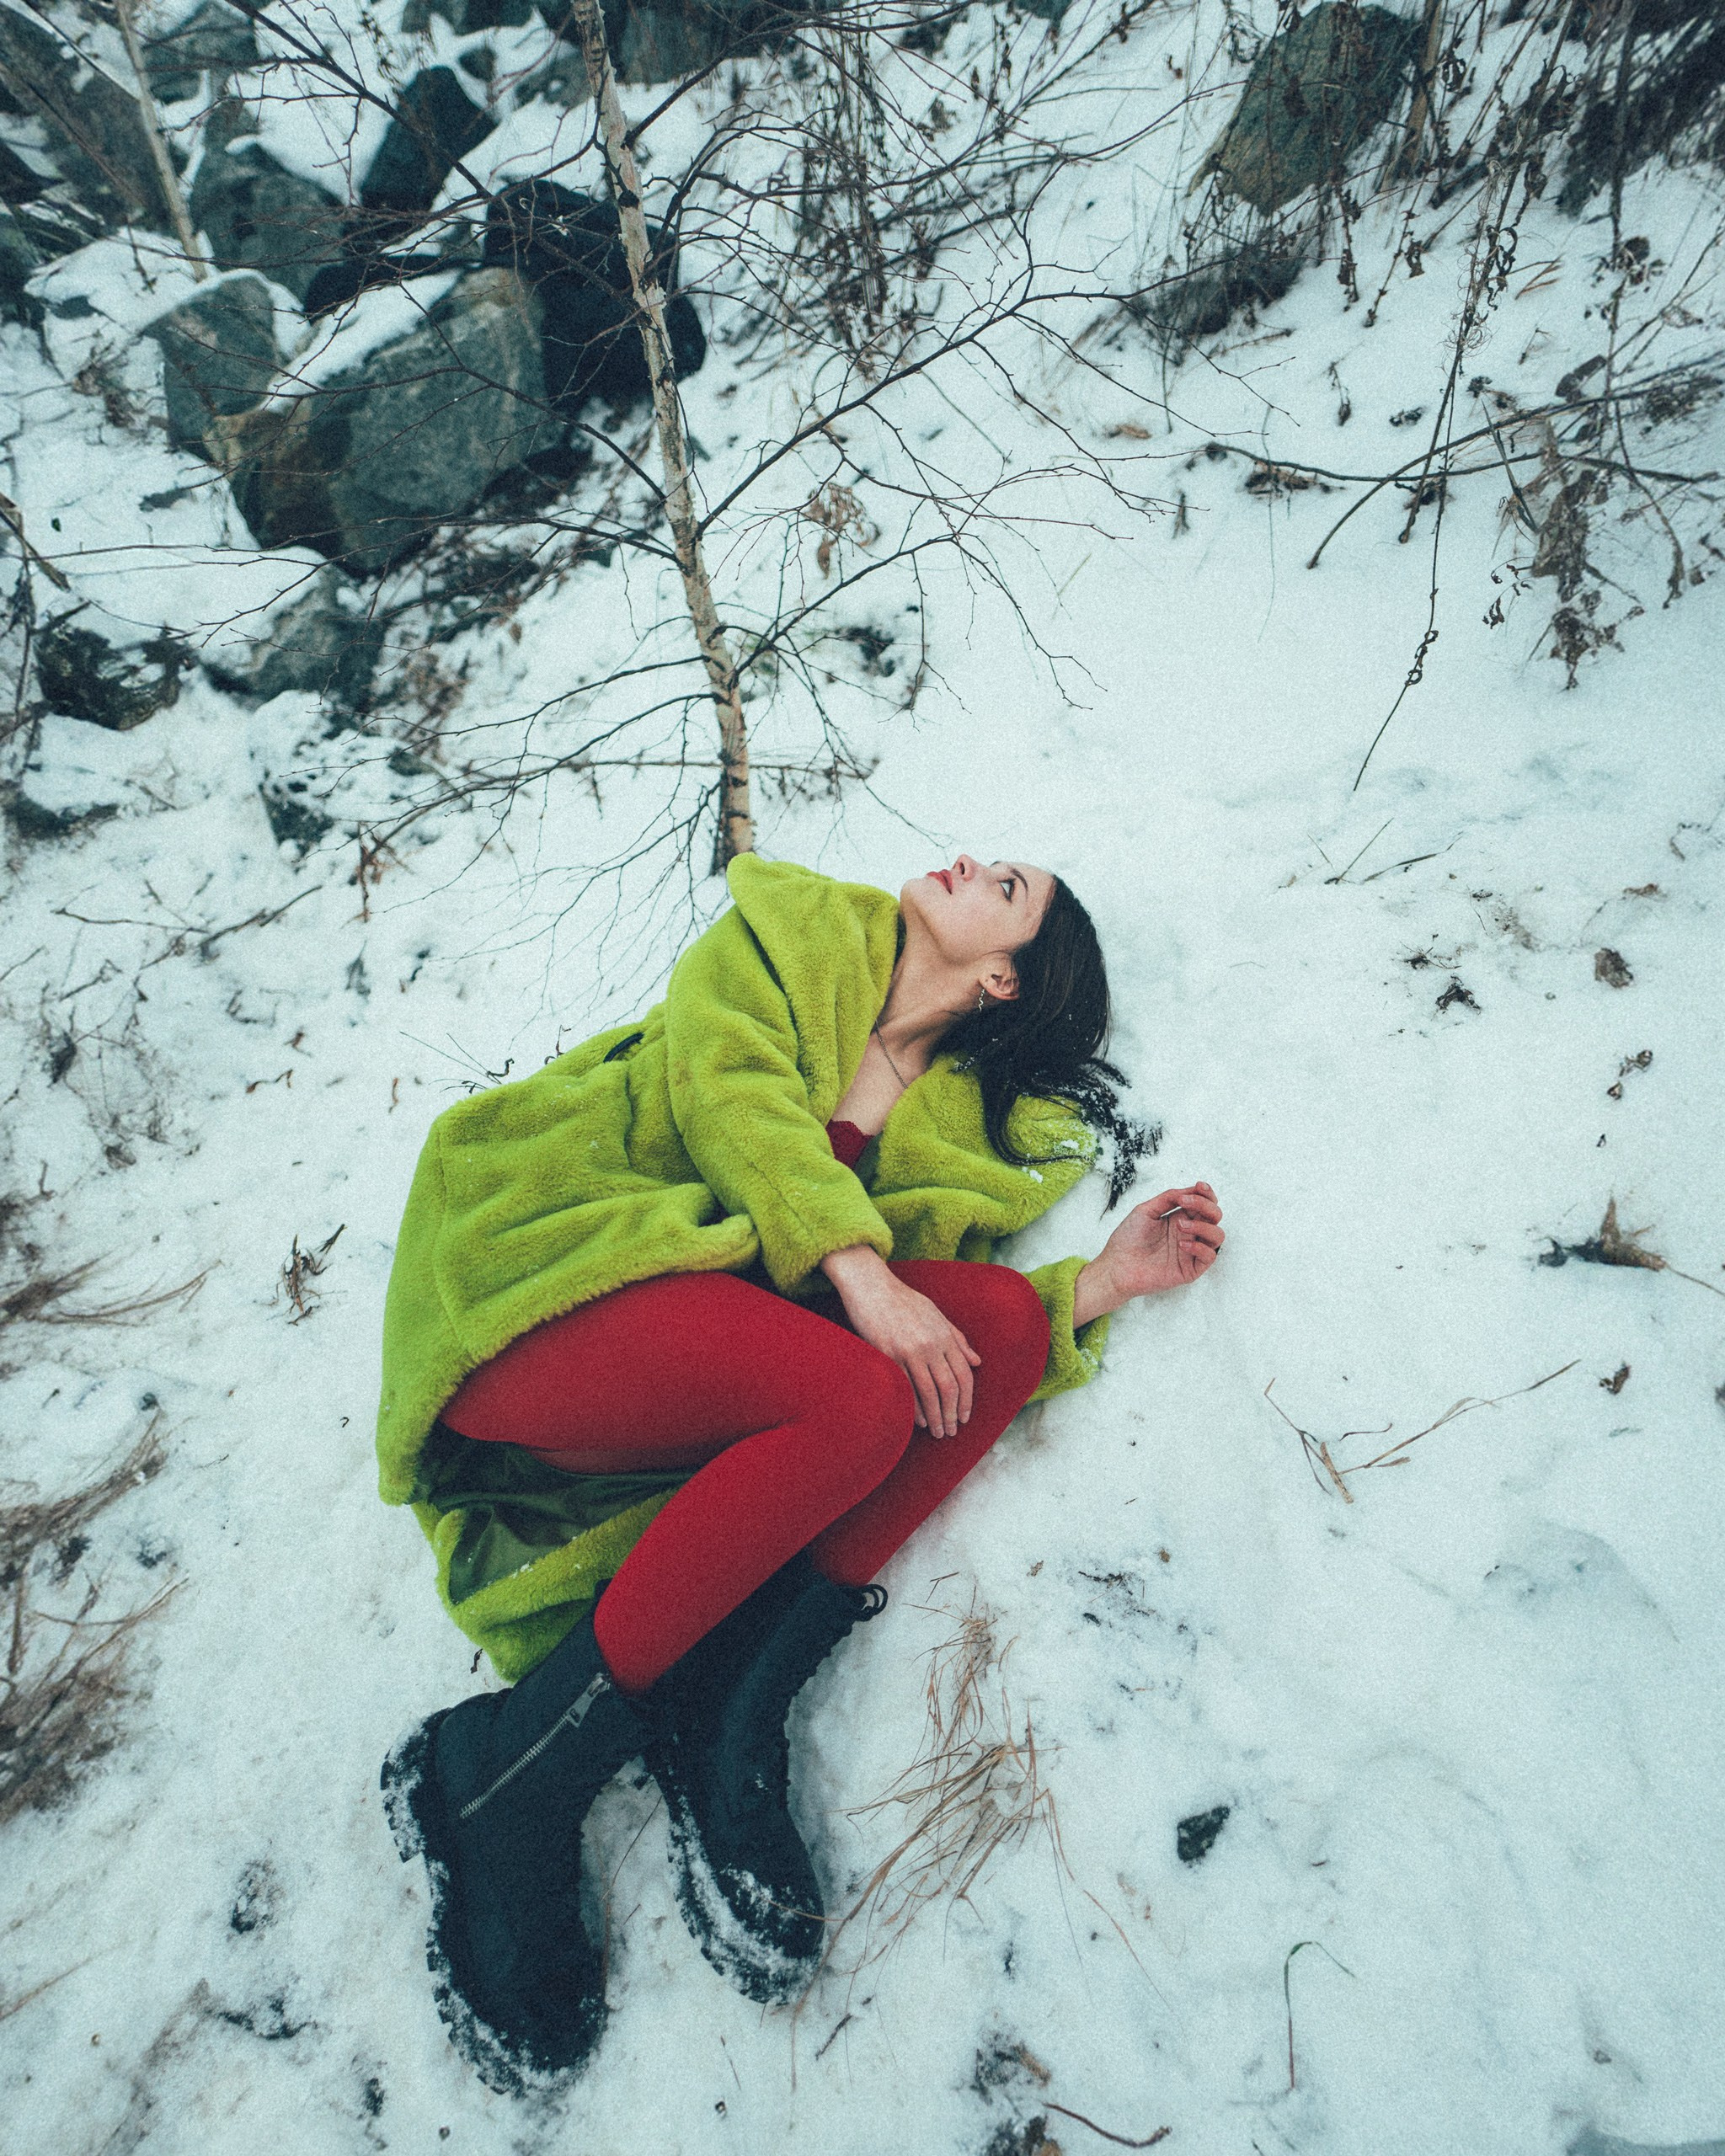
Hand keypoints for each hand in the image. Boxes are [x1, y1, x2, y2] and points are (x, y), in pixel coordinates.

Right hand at [820, 1248, 980, 1437]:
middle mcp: (931, 1344)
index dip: (967, 1400)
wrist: (871, 1286)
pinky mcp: (889, 1354)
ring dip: (936, 1416)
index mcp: (945, 1335)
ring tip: (937, 1432)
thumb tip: (976, 1361)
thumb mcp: (936, 1314)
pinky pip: (906, 1387)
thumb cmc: (903, 1300)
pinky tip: (918, 1421)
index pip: (964, 1374)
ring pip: (930, 1392)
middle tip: (952, 1432)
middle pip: (949, 1388)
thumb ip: (957, 1339)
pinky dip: (914, 1407)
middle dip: (952, 1414)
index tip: (965, 1417)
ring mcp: (910, 1350)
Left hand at [1091, 1183, 1223, 1305]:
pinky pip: (1209, 1256)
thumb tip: (1188, 1191)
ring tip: (1179, 1225)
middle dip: (1205, 1205)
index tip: (1200, 1186)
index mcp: (1179, 1218)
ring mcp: (1191, 1251)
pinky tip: (1181, 1244)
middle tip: (1185, 1203)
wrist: (1116, 1265)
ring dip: (1203, 1225)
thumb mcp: (1145, 1210)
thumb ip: (1168, 1198)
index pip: (1203, 1204)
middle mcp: (1188, 1233)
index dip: (1206, 1194)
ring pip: (1217, 1235)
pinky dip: (1199, 1247)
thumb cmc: (1127, 1239)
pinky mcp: (1190, 1269)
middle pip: (1214, 1216)